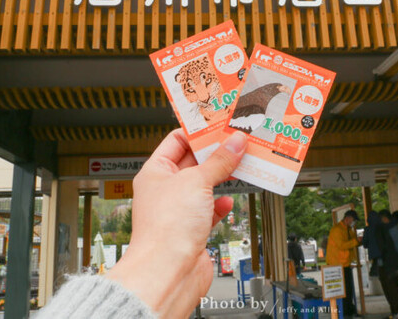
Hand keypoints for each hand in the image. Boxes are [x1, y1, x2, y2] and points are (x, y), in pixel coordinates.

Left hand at [107, 129, 246, 317]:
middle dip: (216, 154)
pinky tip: (228, 201)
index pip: (177, 141)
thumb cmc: (166, 229)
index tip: (221, 125)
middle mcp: (164, 190)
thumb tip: (235, 142)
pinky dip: (221, 204)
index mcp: (155, 172)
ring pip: (204, 186)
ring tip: (242, 166)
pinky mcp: (192, 230)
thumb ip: (219, 161)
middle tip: (238, 142)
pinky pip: (209, 210)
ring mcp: (178, 211)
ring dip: (223, 177)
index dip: (199, 132)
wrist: (168, 272)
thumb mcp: (197, 182)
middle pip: (193, 162)